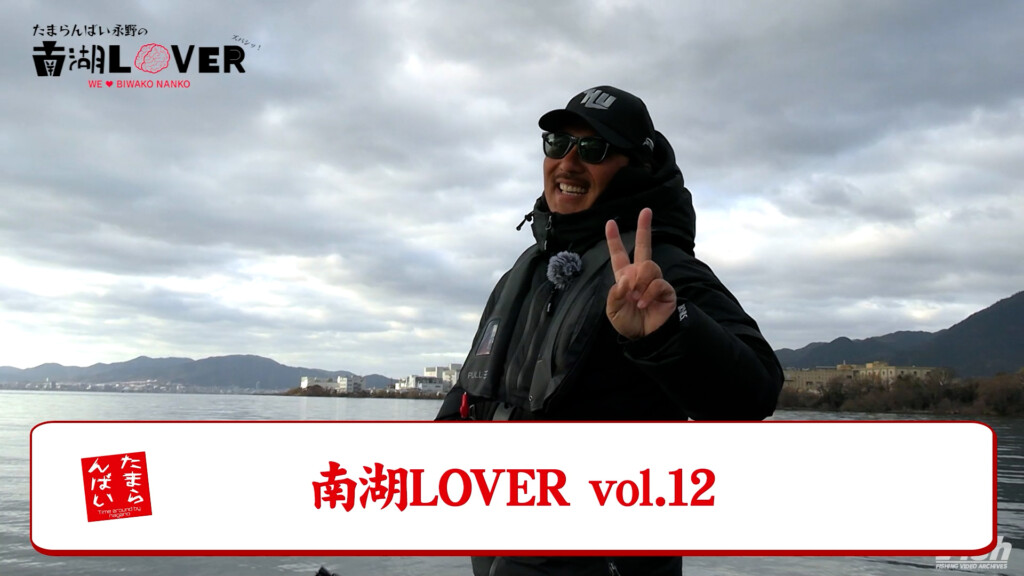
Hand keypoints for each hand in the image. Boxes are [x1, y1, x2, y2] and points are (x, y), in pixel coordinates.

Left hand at [605, 208, 676, 339]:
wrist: (646, 337)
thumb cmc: (628, 323)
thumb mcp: (613, 310)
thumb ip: (615, 293)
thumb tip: (625, 280)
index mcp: (625, 277)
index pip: (619, 255)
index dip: (614, 240)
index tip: (610, 222)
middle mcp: (640, 275)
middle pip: (644, 246)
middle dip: (644, 228)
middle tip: (646, 211)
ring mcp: (654, 280)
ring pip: (648, 266)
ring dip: (639, 282)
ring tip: (636, 299)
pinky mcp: (666, 289)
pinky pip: (657, 282)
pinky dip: (647, 293)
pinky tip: (643, 304)